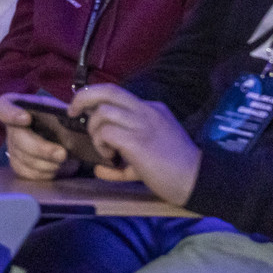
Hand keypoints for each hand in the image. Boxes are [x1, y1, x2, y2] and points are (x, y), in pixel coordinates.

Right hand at [0, 93, 78, 180]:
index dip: (9, 113)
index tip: (26, 118)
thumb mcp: (65, 110)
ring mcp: (12, 146)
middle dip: (40, 148)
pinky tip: (55, 168)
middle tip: (62, 153)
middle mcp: (11, 126)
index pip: (1, 107)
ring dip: (46, 163)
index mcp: (19, 106)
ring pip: (23, 158)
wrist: (71, 140)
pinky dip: (42, 173)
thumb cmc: (65, 121)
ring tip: (63, 159)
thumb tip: (74, 113)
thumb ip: (67, 110)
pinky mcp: (17, 163)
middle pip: (16, 138)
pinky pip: (25, 172)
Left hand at [70, 84, 200, 205]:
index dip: (94, 98)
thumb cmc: (176, 172)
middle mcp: (147, 111)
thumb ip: (123, 161)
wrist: (200, 181)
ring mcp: (143, 124)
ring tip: (105, 149)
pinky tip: (110, 157)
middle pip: (107, 90)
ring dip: (95, 131)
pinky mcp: (138, 140)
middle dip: (82, 98)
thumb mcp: (149, 157)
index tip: (81, 111)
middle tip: (73, 114)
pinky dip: (101, 143)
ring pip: (102, 112)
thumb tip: (99, 169)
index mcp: (152, 110)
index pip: (116, 92)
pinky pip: (106, 132)